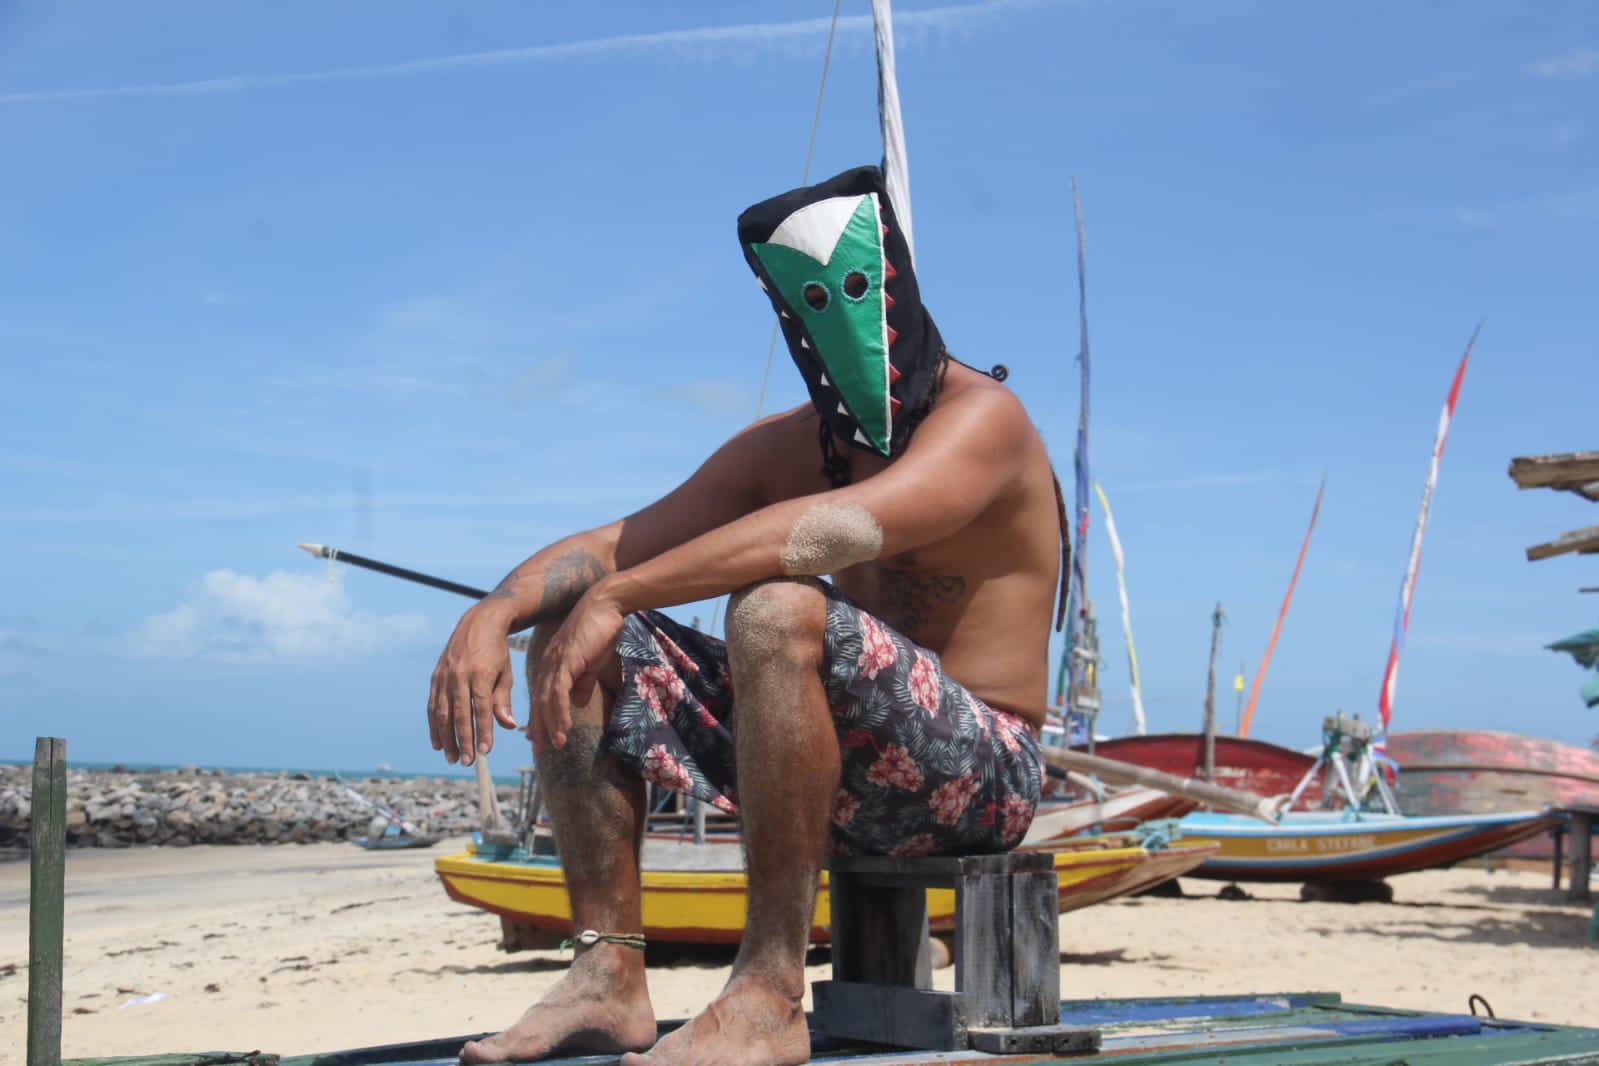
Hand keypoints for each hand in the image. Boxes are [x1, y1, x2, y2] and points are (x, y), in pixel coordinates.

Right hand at [428, 602, 519, 765]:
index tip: (486, 751)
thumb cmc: (497, 652)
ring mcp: (444, 676)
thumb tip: (509, 726)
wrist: (478, 623)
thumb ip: (504, 700)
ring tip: (452, 758)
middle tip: (467, 762)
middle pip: (459, 713)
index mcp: (480, 673)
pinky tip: (438, 743)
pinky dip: (434, 726)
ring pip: (442, 713)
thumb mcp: (506, 673)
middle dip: (463, 740)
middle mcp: (459, 675)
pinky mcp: (435, 677)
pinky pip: (432, 706)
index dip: (483, 730)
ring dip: (446, 738)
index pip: (482, 707)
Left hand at [530, 585, 625, 754]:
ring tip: (556, 744)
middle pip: (539, 701)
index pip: (542, 696)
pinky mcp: (566, 662)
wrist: (604, 606)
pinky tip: (564, 727)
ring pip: (548, 700)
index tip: (537, 736)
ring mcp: (555, 664)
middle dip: (539, 727)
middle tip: (538, 749)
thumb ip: (583, 682)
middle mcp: (548, 665)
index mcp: (552, 665)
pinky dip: (560, 712)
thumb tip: (577, 703)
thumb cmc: (600, 631)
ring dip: (551, 724)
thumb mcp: (591, 662)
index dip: (539, 717)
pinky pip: (560, 692)